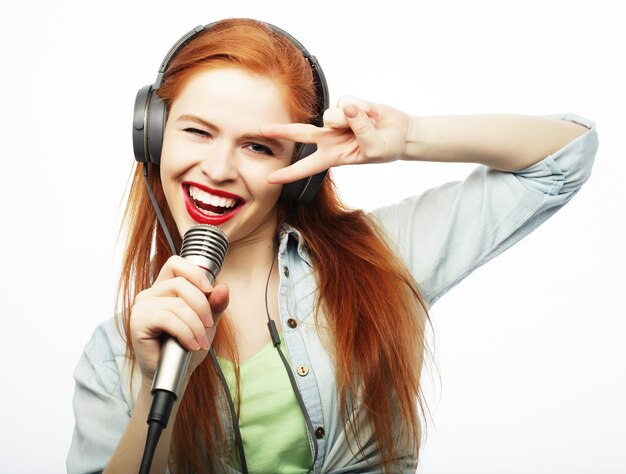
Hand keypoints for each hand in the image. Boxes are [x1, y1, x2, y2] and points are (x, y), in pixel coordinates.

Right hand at [129, 256, 228, 390]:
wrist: (173, 375)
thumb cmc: (186, 347)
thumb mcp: (207, 322)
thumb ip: (215, 304)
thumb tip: (223, 287)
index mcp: (165, 287)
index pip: (176, 263)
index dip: (195, 272)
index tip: (210, 289)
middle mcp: (150, 293)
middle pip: (181, 284)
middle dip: (202, 306)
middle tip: (209, 325)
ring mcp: (142, 306)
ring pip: (176, 304)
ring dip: (195, 325)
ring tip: (201, 341)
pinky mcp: (137, 321)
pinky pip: (168, 318)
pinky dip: (185, 332)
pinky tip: (191, 344)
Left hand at [261, 96, 411, 183]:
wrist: (401, 133)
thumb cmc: (386, 147)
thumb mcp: (373, 147)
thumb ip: (359, 129)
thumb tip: (347, 108)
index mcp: (332, 156)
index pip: (306, 166)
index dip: (288, 173)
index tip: (270, 179)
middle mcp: (330, 138)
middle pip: (300, 133)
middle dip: (281, 132)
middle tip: (260, 130)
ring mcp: (337, 121)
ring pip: (331, 115)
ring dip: (352, 119)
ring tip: (370, 123)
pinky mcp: (346, 105)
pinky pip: (347, 101)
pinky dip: (363, 107)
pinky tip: (372, 113)